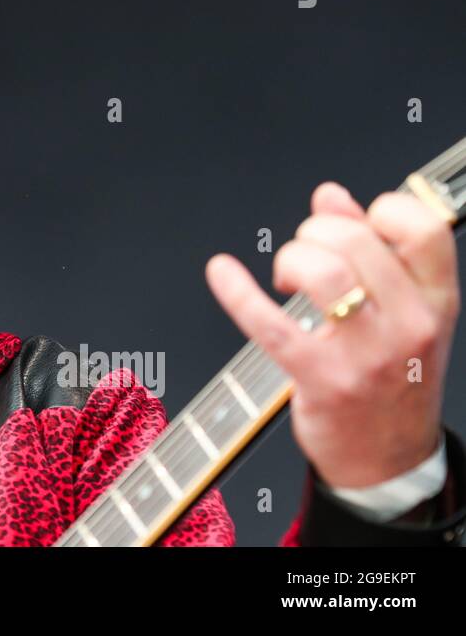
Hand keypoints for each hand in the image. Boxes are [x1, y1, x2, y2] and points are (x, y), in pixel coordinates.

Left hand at [204, 181, 458, 488]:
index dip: (380, 209)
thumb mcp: (402, 313)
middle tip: (302, 257)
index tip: (352, 221)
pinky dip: (238, 291)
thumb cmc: (392, 378)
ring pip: (323, 272)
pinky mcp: (322, 378)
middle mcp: (409, 324)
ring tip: (284, 279)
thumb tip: (330, 196)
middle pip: (356, 241)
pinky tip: (223, 273)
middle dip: (313, 234)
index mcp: (435, 300)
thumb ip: (370, 248)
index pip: (424, 228)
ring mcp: (368, 354)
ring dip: (289, 260)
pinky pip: (272, 323)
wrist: (388, 461)